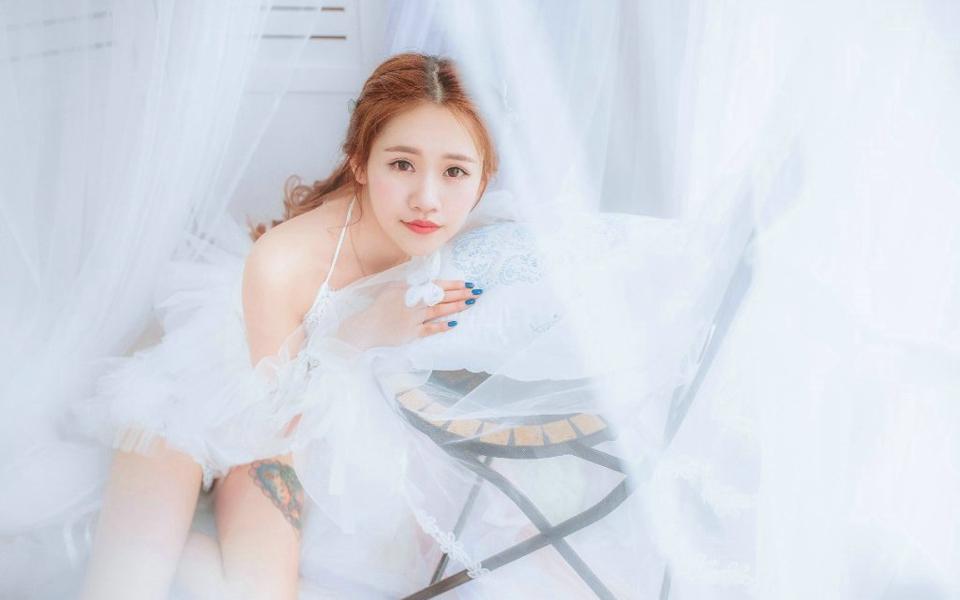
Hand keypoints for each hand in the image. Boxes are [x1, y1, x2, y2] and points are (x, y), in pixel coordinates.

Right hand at [335, 280, 481, 349]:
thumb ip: (410, 285)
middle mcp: (413, 303)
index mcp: (409, 290)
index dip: (453, 284)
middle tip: (477, 292)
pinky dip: (441, 327)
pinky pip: (429, 329)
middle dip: (460, 293)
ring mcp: (412, 318)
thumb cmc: (379, 307)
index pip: (436, 285)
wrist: (366, 327)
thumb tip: (427, 281)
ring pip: (438, 311)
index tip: (467, 283)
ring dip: (455, 307)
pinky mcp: (410, 333)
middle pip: (441, 297)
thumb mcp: (393, 289)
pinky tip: (454, 324)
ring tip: (470, 304)